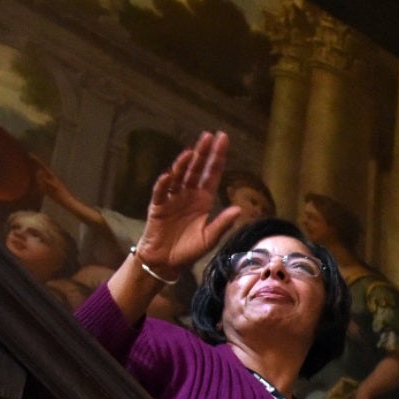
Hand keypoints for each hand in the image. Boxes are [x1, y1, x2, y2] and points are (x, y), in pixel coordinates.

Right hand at [132, 130, 242, 277]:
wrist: (166, 263)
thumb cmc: (188, 250)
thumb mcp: (209, 238)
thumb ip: (222, 223)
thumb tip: (239, 209)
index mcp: (203, 200)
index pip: (212, 174)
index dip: (217, 157)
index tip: (223, 139)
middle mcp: (189, 194)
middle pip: (196, 169)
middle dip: (203, 153)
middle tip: (209, 135)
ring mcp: (173, 198)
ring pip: (179, 176)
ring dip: (184, 163)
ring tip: (191, 151)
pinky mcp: (158, 206)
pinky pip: (161, 192)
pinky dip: (164, 183)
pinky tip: (170, 175)